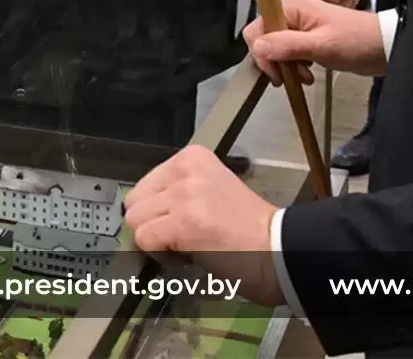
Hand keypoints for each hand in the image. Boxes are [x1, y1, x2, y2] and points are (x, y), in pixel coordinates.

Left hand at [126, 145, 284, 307]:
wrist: (277, 248)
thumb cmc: (250, 227)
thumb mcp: (211, 189)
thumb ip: (180, 190)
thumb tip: (146, 208)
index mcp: (193, 157)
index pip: (146, 184)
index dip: (160, 210)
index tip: (187, 221)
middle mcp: (185, 169)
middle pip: (135, 201)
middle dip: (152, 224)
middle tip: (181, 236)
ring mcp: (183, 195)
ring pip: (135, 221)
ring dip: (156, 240)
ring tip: (186, 244)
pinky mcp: (182, 222)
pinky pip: (145, 240)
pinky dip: (160, 255)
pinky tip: (187, 254)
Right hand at [246, 0, 387, 80]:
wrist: (385, 47)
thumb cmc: (355, 42)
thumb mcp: (322, 46)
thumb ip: (288, 45)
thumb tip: (257, 46)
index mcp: (290, 7)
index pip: (256, 29)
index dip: (261, 53)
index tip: (277, 73)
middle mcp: (290, 12)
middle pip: (264, 40)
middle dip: (274, 62)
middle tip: (291, 78)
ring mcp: (298, 25)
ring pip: (275, 48)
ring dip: (286, 67)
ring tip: (304, 77)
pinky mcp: (306, 37)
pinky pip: (288, 52)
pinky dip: (294, 66)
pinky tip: (307, 74)